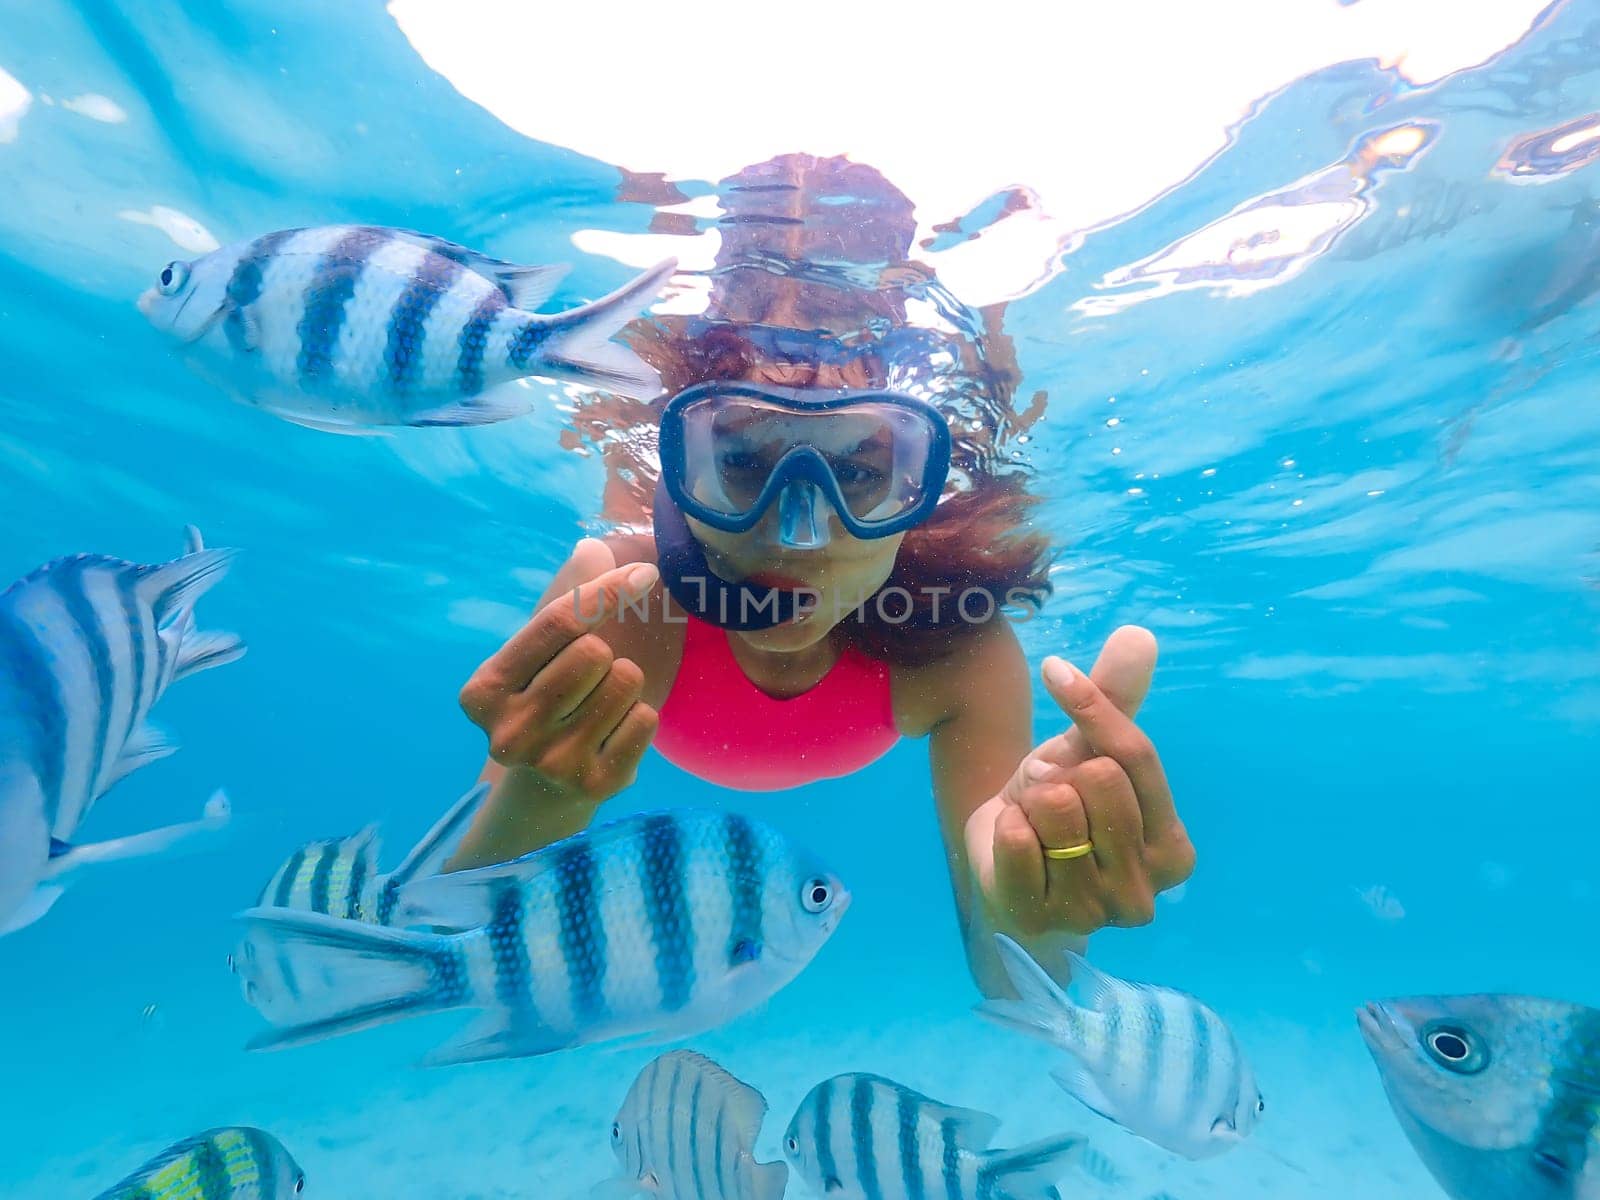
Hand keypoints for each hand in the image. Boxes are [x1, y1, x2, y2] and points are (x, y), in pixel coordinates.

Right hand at [458, 539, 660, 804]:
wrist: (541, 790)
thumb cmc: (543, 699)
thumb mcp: (537, 651)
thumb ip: (565, 597)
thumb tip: (594, 547)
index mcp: (484, 689)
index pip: (558, 623)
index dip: (607, 591)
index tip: (643, 574)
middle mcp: (510, 731)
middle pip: (595, 652)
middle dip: (603, 655)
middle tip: (585, 681)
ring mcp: (552, 762)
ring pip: (626, 680)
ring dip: (624, 684)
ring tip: (598, 707)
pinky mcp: (595, 785)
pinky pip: (645, 719)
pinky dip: (639, 717)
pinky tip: (612, 734)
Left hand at [968, 626, 1194, 936]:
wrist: (1004, 863)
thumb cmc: (1060, 804)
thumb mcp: (1087, 749)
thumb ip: (1115, 698)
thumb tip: (1138, 635)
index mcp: (1174, 850)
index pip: (1136, 756)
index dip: (1091, 707)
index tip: (1055, 670)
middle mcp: (1145, 891)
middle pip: (1097, 780)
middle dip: (1058, 770)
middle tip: (1046, 789)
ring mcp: (1093, 913)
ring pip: (1055, 806)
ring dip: (1030, 801)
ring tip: (1033, 820)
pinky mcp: (1039, 918)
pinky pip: (1016, 840)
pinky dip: (1005, 826)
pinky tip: (1013, 845)